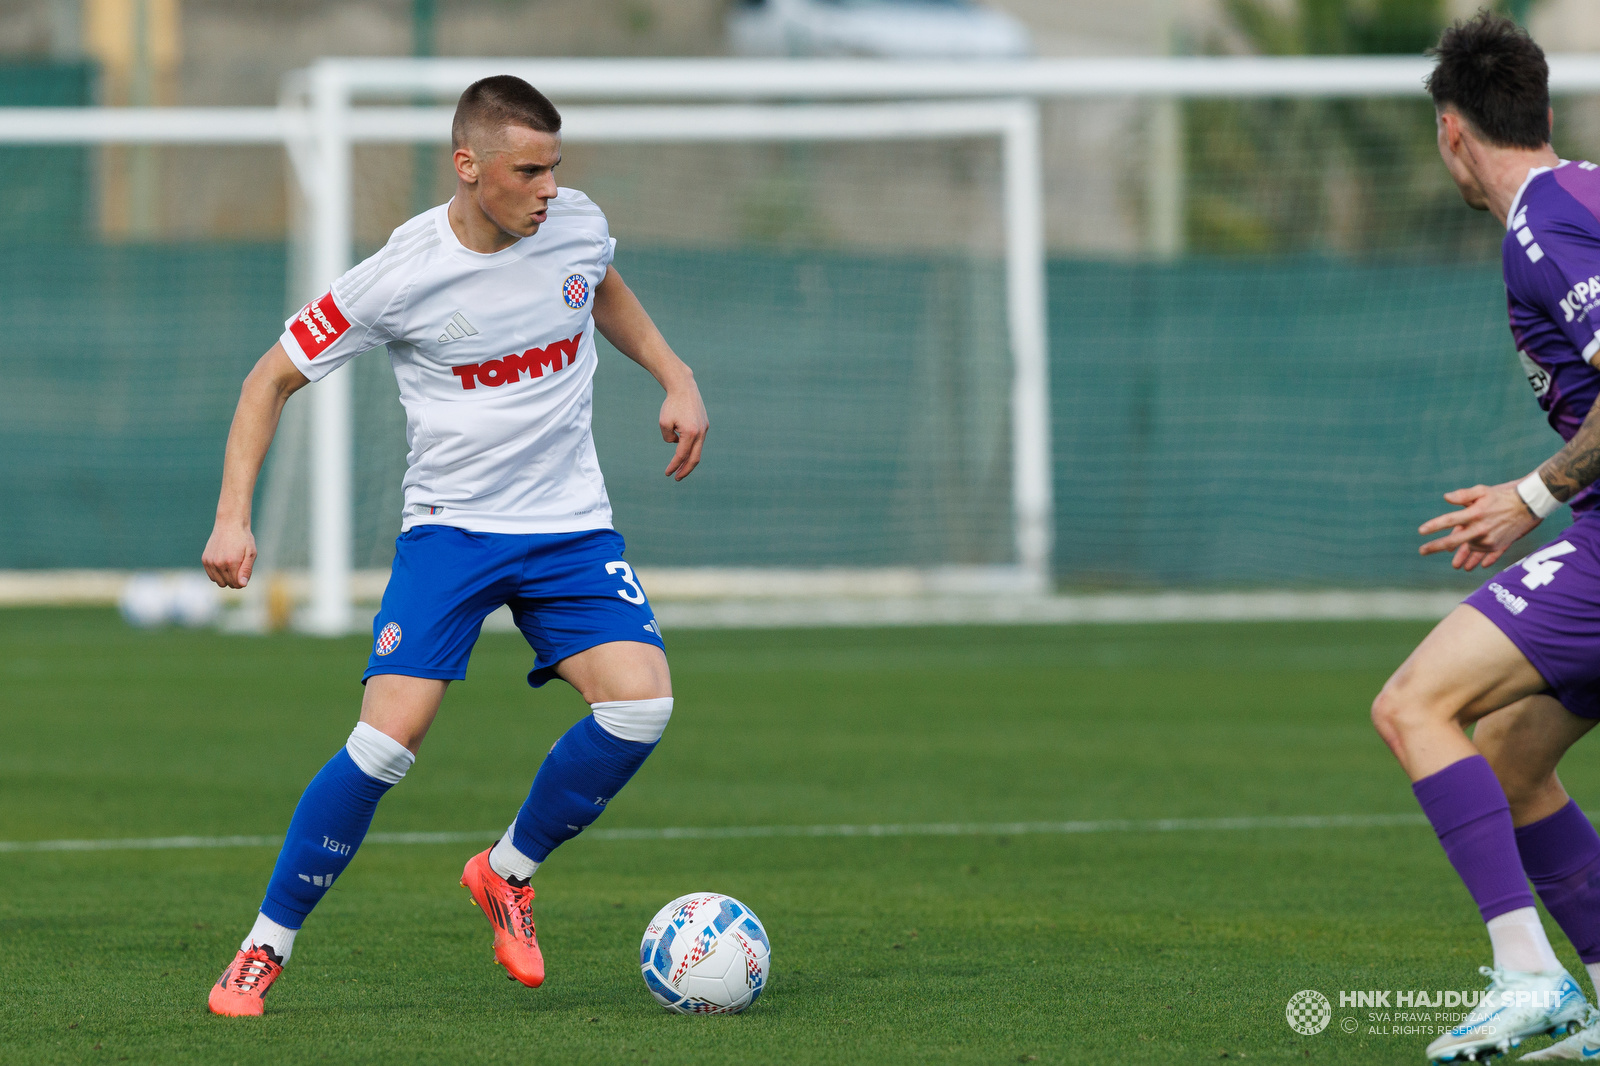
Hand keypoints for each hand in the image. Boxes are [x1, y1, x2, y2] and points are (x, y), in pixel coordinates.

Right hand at [203, 521, 257, 588]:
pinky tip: (224, 565)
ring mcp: (210, 562)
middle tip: (239, 569)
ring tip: (232, 567)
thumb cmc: (243, 539)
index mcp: (232, 562)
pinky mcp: (205, 560)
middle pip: (227, 584)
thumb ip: (247, 570)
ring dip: (226, 578)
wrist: (229, 524)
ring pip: (218, 582)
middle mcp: (219, 563)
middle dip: (235, 580)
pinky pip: (211, 576)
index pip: (237, 584)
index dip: (242, 582)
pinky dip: (218, 574)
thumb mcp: (251, 553)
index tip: (245, 574)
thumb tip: (242, 585)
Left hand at [659, 379, 707, 480]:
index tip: (667, 473)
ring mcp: (704, 429)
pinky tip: (681, 447)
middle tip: (677, 478)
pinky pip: (698, 440)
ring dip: (688, 460)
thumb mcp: (663, 422)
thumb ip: (668, 438)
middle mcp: (700, 433)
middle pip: (694, 459)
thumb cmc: (672, 404)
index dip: (674, 466)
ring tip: (679, 466)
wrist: (684, 387)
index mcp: (690, 433)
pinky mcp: (705, 424)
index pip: (681, 456)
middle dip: (685, 470)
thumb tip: (675, 444)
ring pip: (698, 450)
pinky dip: (690, 447)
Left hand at [1418, 480, 1540, 570]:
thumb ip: (1463, 495)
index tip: (1421, 531)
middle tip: (1422, 551)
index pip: (1450, 520)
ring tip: (1454, 565)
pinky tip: (1473, 566)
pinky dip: (1479, 558)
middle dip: (1436, 546)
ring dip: (1461, 555)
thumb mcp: (1482, 490)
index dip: (1434, 526)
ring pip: (1470, 548)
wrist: (1528, 505)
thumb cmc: (1502, 496)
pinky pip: (1485, 554)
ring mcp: (1490, 538)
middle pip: (1454, 541)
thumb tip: (1445, 497)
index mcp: (1475, 513)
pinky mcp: (1499, 544)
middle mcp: (1481, 528)